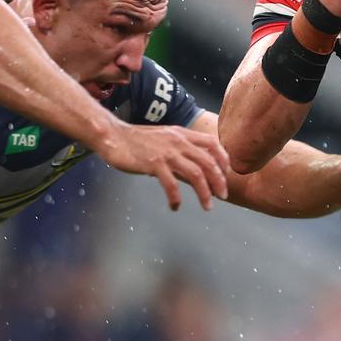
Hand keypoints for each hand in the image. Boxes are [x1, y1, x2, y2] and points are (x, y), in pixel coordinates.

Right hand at [96, 122, 229, 210]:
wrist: (113, 136)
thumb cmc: (137, 140)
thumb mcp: (164, 139)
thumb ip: (180, 151)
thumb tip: (194, 170)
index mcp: (182, 134)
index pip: (212, 143)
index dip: (223, 159)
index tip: (226, 174)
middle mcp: (178, 141)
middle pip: (208, 162)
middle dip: (219, 181)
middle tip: (223, 196)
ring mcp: (167, 152)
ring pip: (196, 174)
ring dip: (205, 193)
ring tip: (207, 206)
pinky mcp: (154, 163)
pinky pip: (172, 184)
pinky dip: (176, 198)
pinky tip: (175, 206)